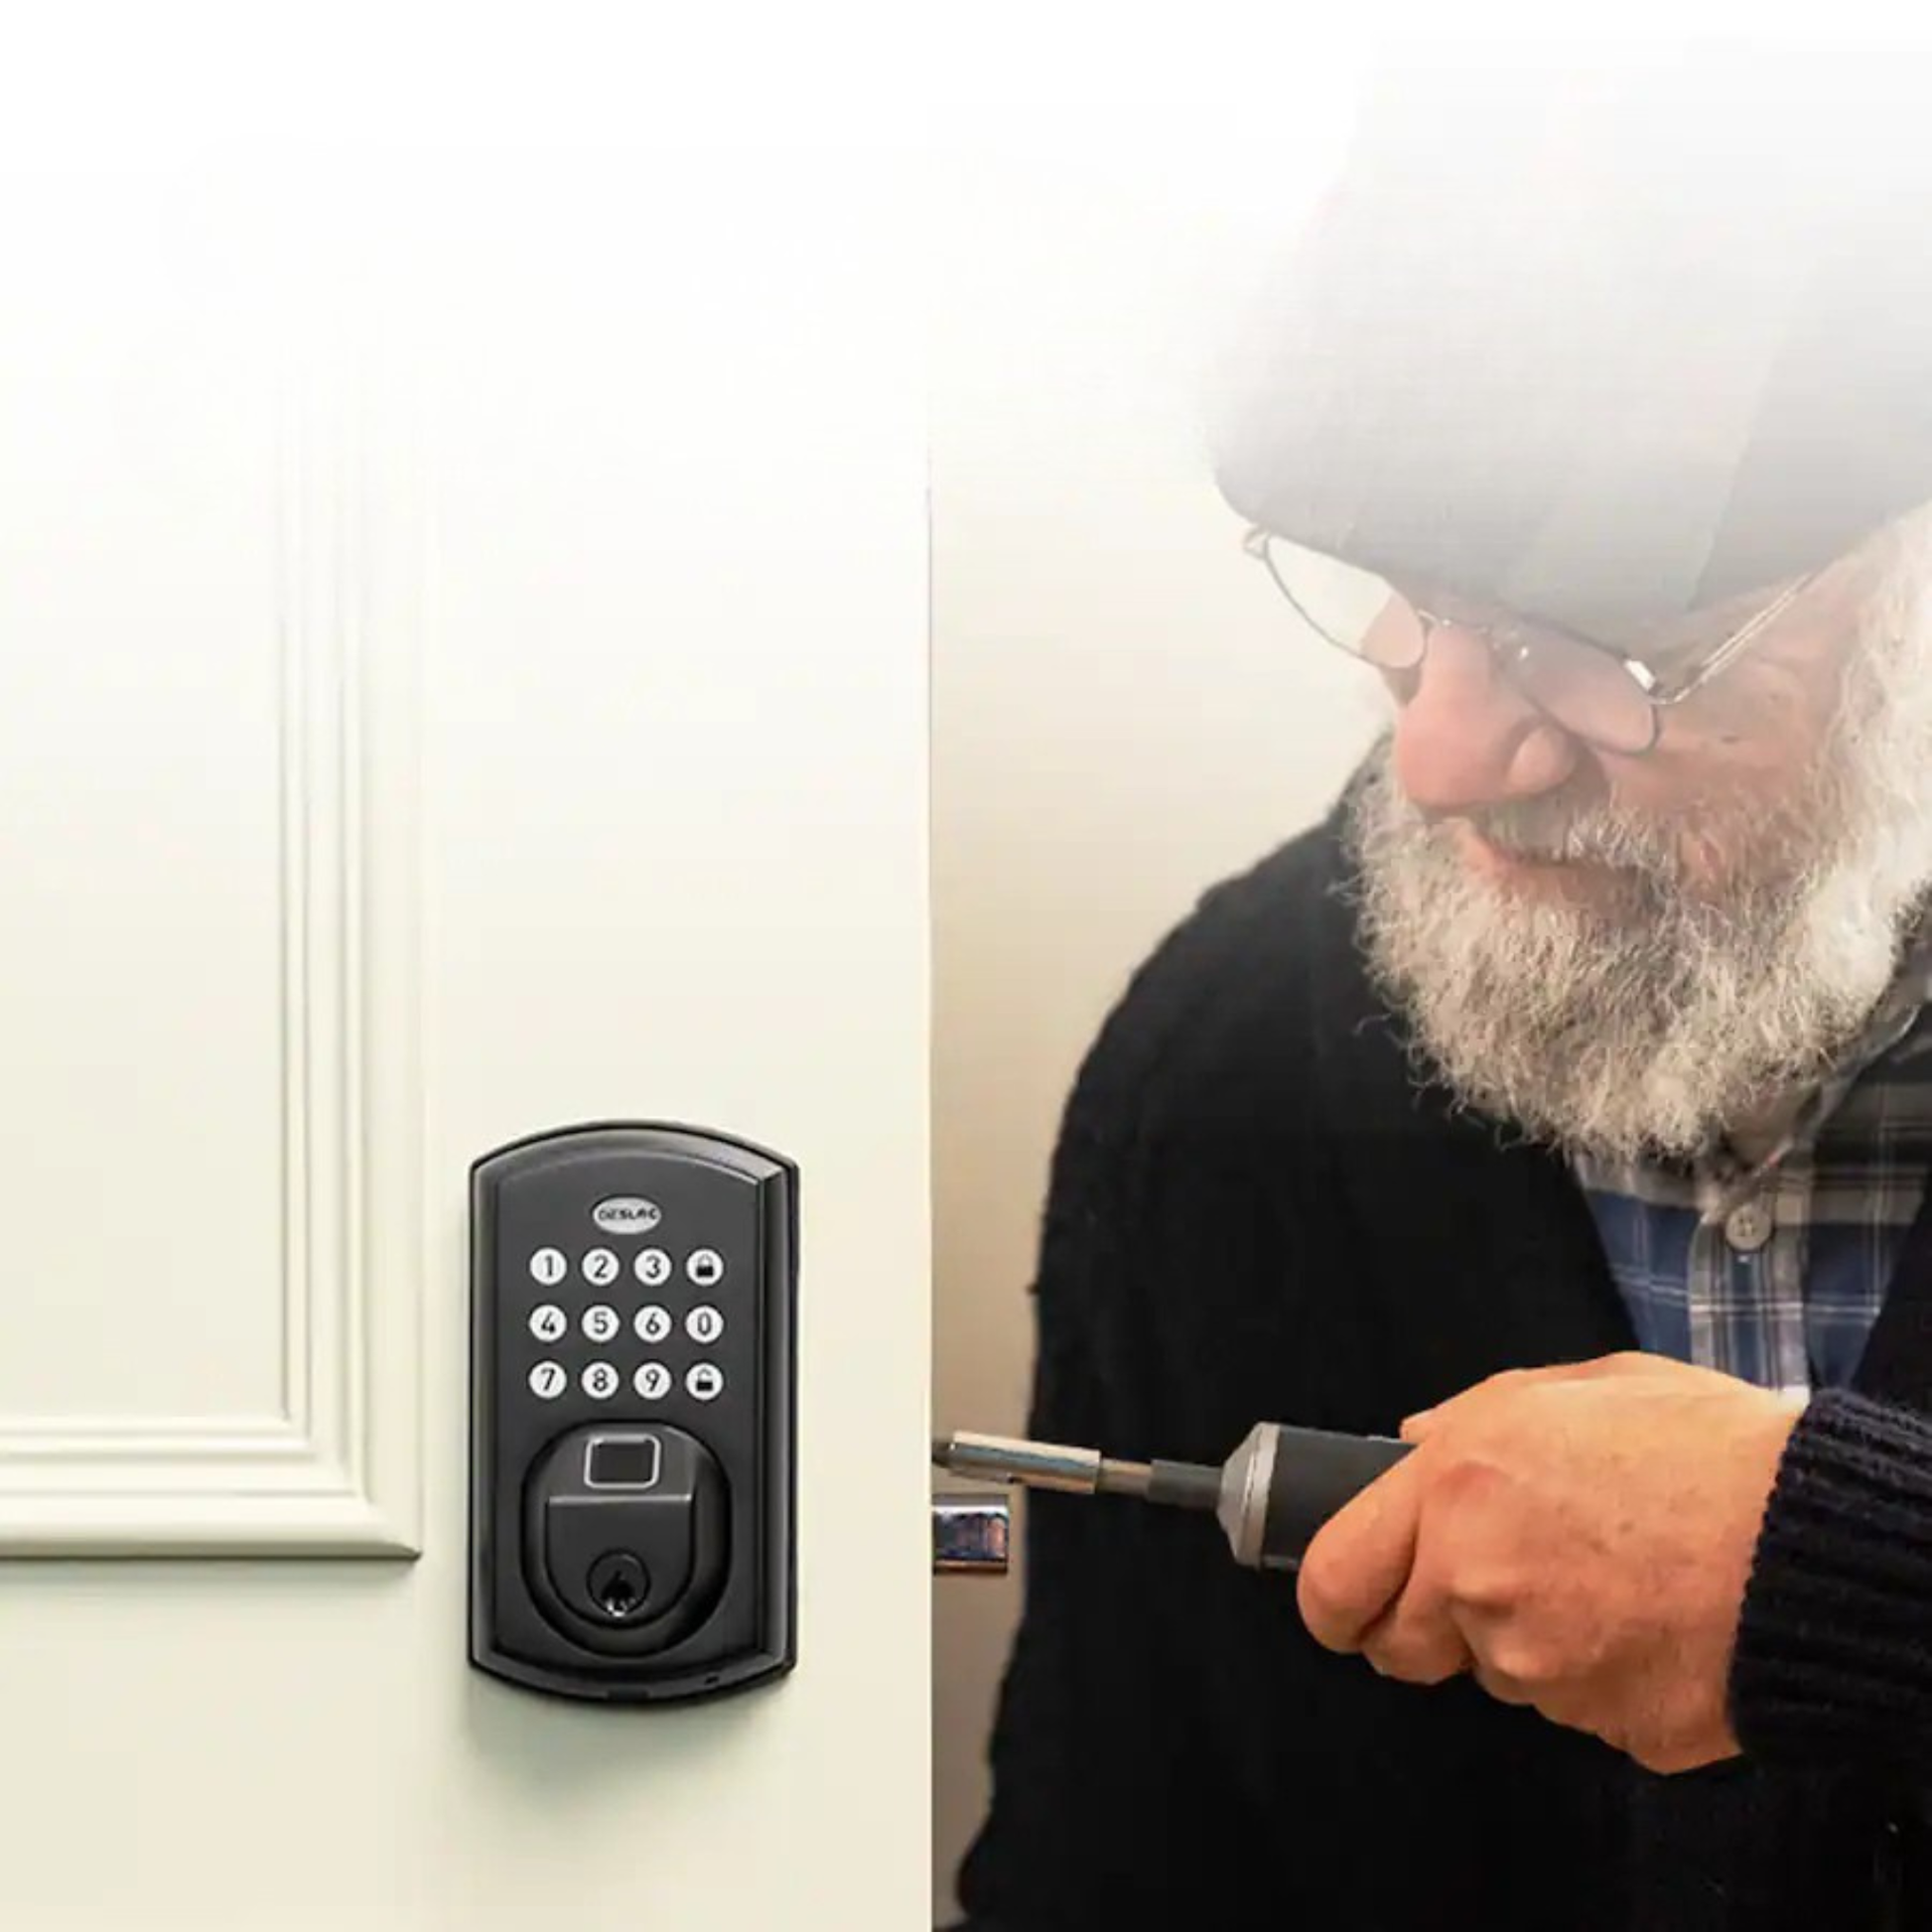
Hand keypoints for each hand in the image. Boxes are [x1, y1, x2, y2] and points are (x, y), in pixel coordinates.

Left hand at [1296, 1352, 1805, 1772]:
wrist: (1815, 1539)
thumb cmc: (1708, 1449)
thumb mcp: (1575, 1386)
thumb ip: (1474, 1418)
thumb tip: (1414, 1443)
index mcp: (1455, 1485)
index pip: (1334, 1576)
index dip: (1331, 1599)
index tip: (1341, 1604)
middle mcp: (1477, 1581)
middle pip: (1403, 1645)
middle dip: (1429, 1623)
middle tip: (1493, 1583)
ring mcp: (1539, 1665)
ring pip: (1498, 1672)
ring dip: (1529, 1640)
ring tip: (1608, 1579)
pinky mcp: (1603, 1725)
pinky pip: (1574, 1705)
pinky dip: (1598, 1673)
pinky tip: (1648, 1619)